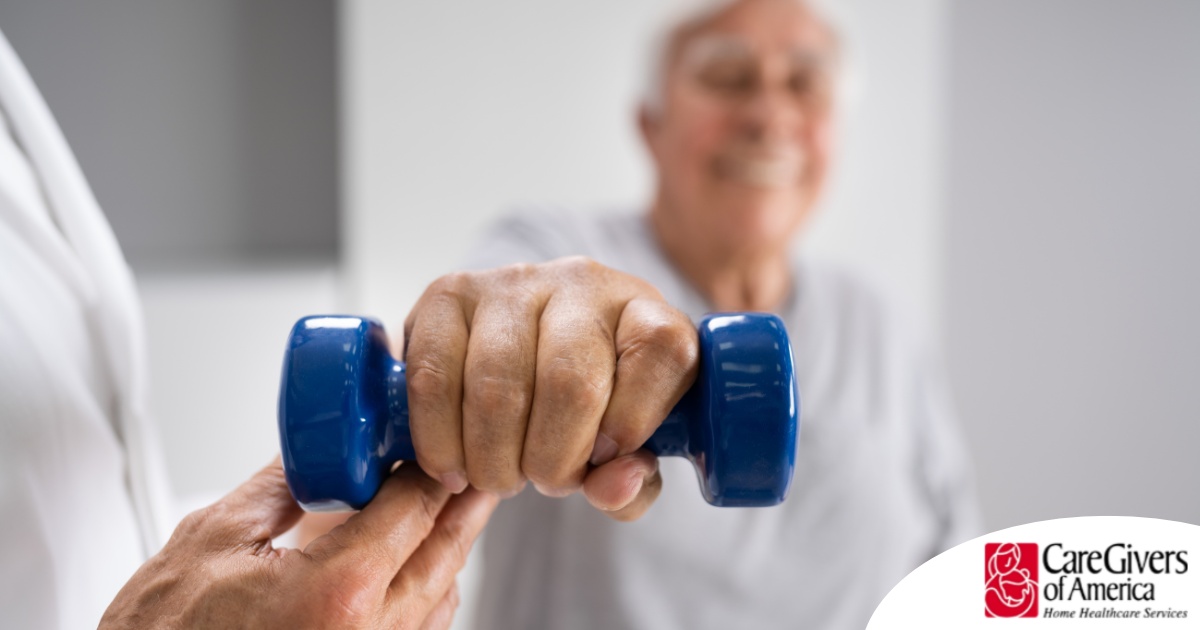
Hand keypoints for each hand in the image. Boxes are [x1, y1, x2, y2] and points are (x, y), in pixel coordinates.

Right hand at [101, 459, 496, 628]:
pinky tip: (412, 562)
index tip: (436, 437)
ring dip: (448, 548)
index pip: (415, 508)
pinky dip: (427, 590)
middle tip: (474, 466)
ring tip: (449, 506)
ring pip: (442, 596)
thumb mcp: (212, 539)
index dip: (432, 464)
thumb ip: (278, 485)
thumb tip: (316, 449)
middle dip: (462, 502)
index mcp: (338, 593)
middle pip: (446, 552)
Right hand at [404, 256, 698, 519]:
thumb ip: (633, 484)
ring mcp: (511, 283)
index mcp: (645, 313)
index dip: (635, 419)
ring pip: (496, 386)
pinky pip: (433, 376)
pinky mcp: (448, 294)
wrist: (525, 359)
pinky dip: (440, 439)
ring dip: (494, 459)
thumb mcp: (628, 452)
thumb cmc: (590, 411)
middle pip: (570, 382)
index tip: (609, 456)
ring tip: (500, 476)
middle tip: (545, 481)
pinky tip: (454, 465)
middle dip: (552, 460)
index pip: (661, 349)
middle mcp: (582, 283)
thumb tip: (612, 486)